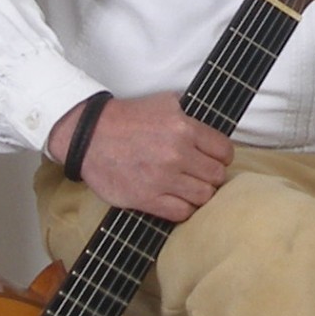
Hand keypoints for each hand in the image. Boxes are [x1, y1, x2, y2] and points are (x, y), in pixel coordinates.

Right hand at [46, 90, 231, 219]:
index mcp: (184, 128)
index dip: (221, 156)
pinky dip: (183, 208)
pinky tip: (176, 199)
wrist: (89, 136)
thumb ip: (190, 114)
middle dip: (211, 175)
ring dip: (198, 193)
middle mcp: (177, 153)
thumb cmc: (126, 119)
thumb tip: (209, 127)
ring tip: (187, 187)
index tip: (213, 159)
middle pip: (217, 176)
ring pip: (203, 196)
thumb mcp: (164, 102)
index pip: (224, 151)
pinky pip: (182, 213)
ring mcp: (163, 178)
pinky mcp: (147, 199)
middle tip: (199, 174)